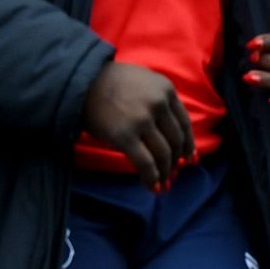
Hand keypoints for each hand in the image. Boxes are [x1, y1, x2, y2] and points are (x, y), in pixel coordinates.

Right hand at [82, 61, 193, 189]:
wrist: (81, 82)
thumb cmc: (112, 84)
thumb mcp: (145, 83)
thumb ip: (160, 103)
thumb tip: (170, 135)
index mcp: (167, 90)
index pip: (184, 123)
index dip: (188, 143)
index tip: (189, 157)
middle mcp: (159, 104)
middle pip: (175, 140)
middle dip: (176, 160)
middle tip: (173, 172)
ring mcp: (142, 120)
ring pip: (163, 154)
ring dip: (165, 172)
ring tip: (163, 182)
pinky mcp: (124, 136)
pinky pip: (145, 163)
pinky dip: (152, 177)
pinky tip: (153, 186)